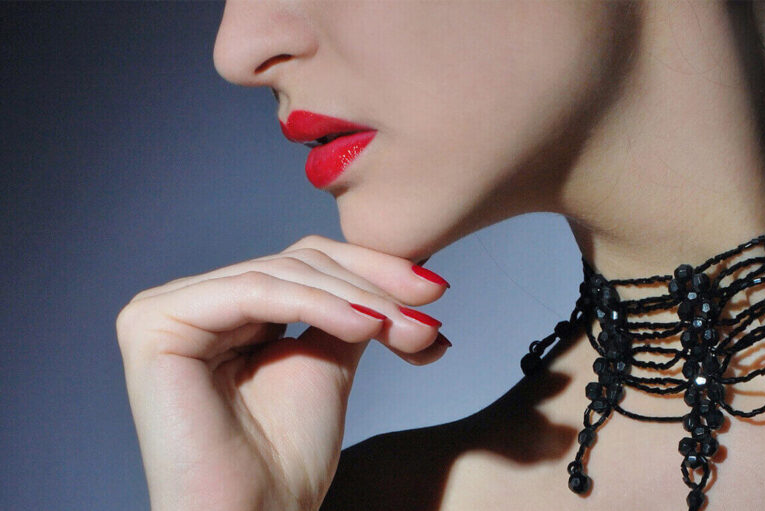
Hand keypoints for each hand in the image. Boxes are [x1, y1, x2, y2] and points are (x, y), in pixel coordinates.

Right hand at [116, 235, 449, 510]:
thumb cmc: (285, 457)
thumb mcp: (327, 359)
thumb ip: (348, 308)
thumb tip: (406, 270)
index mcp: (219, 309)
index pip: (301, 263)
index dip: (370, 269)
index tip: (432, 293)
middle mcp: (186, 303)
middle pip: (293, 262)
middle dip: (371, 285)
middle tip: (429, 312)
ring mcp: (162, 310)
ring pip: (279, 275)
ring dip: (355, 297)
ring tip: (407, 326)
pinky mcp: (154, 325)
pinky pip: (253, 294)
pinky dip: (318, 305)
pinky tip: (366, 324)